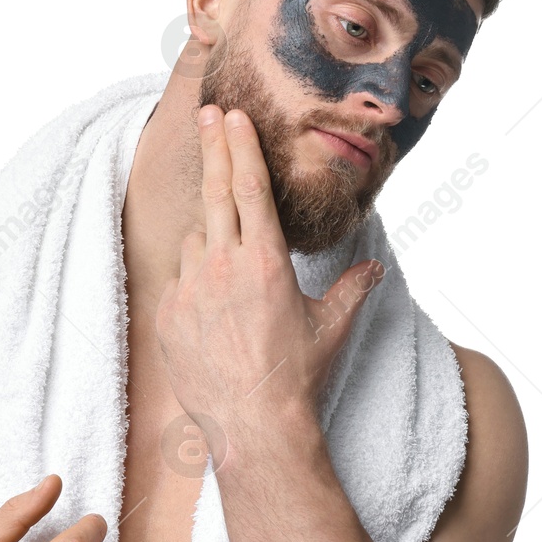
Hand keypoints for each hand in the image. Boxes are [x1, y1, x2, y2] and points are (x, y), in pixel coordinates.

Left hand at [153, 105, 383, 447]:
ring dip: (209, 240)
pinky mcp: (166, 316)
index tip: (232, 117)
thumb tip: (375, 267)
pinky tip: (211, 310)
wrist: (252, 427)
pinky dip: (193, 283)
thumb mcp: (331, 327)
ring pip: (195, 242)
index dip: (242, 147)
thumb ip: (353, 288)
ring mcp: (189, 290)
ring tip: (230, 273)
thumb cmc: (296, 377)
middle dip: (213, 148)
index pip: (252, 189)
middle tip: (207, 114)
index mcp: (265, 262)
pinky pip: (178, 282)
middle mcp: (222, 267)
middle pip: (216, 192)